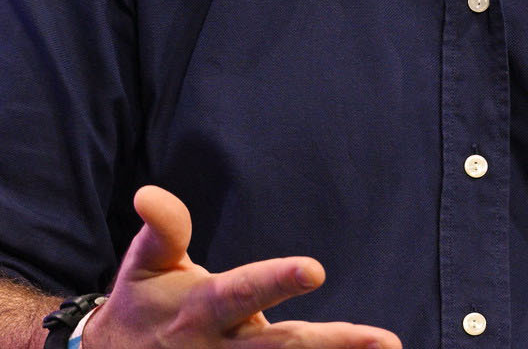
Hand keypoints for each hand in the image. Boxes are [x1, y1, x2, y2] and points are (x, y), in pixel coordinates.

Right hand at [81, 185, 399, 348]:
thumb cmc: (143, 304)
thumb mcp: (146, 262)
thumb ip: (163, 228)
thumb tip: (148, 193)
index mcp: (203, 309)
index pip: (245, 292)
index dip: (278, 281)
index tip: (315, 270)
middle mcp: (220, 348)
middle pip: (284, 348)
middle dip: (335, 344)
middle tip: (385, 341)